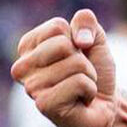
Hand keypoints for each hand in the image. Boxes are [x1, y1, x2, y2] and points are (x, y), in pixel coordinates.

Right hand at [11, 9, 118, 126]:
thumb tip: (80, 39)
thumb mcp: (95, 38)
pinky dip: (89, 89)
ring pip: (75, 64)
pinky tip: (80, 100)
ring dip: (88, 76)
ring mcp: (31, 88)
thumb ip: (86, 21)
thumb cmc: (94, 71)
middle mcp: (22, 67)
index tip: (76, 54)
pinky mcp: (44, 105)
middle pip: (64, 45)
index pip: (57, 26)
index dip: (78, 38)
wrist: (105, 104)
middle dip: (83, 59)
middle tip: (79, 74)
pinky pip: (79, 82)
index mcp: (28, 47)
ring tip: (79, 88)